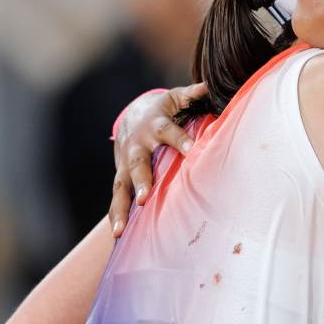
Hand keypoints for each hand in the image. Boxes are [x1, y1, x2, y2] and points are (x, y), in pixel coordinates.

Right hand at [108, 83, 206, 237]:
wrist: (132, 115)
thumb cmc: (163, 109)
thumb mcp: (176, 98)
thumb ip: (192, 95)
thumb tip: (208, 87)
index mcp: (155, 125)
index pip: (168, 132)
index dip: (180, 140)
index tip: (191, 150)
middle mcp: (137, 146)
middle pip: (138, 163)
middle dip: (141, 180)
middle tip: (145, 198)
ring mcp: (125, 164)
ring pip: (121, 186)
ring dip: (121, 208)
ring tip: (119, 230)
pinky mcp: (121, 177)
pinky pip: (116, 198)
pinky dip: (115, 216)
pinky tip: (116, 236)